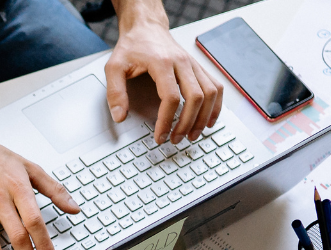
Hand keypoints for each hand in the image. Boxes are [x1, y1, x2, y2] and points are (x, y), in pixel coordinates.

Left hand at [106, 10, 222, 143]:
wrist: (146, 28)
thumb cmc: (132, 47)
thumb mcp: (114, 67)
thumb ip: (115, 92)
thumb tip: (120, 117)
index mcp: (162, 63)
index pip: (171, 97)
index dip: (166, 121)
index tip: (160, 136)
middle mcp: (182, 63)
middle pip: (196, 97)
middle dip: (187, 123)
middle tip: (176, 139)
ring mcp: (193, 64)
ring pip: (210, 93)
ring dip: (204, 117)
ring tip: (193, 135)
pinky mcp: (198, 67)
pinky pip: (216, 86)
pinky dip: (216, 105)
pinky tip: (208, 120)